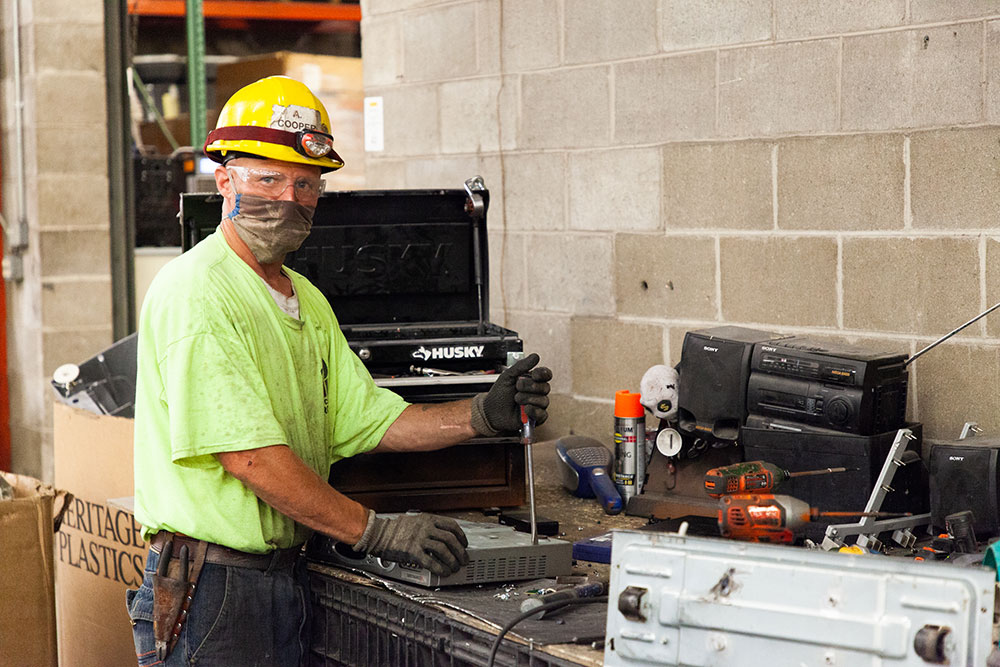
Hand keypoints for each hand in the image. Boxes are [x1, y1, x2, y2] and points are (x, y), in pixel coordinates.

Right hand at [352, 511, 468, 575]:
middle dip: (460, 551)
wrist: (380, 534)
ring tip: (455, 567)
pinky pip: (430, 562)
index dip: (461, 536)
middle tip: (463, 559)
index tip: (464, 543)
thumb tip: (443, 538)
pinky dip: (440, 568)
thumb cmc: (396, 529)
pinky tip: (444, 572)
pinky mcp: (412, 552)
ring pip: (443, 550)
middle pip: (450, 539)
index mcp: (428, 519)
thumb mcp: (416, 521)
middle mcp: (426, 528)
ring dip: (452, 561)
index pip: (451, 525)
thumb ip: (429, 526)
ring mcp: (419, 539)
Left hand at [470, 353, 551, 435]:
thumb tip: (535, 356)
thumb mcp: (508, 376)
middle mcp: (537, 392)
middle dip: (530, 386)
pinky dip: (533, 411)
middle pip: (545, 387)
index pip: (546, 374)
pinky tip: (525, 409)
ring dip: (527, 399)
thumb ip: (521, 366)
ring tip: (516, 399)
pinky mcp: (536, 418)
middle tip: (517, 387)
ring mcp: (537, 405)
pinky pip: (542, 414)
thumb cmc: (499, 394)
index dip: (542, 374)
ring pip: (543, 400)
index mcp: (532, 380)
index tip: (534, 374)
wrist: (491, 411)